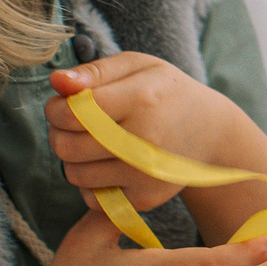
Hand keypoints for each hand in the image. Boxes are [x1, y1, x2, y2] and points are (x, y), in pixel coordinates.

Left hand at [46, 53, 252, 211]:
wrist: (210, 131)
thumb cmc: (165, 92)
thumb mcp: (137, 66)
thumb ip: (94, 70)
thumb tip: (56, 81)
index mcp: (141, 99)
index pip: (71, 113)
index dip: (56, 108)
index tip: (65, 105)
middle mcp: (145, 140)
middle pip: (67, 147)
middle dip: (59, 134)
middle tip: (74, 125)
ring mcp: (146, 173)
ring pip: (75, 175)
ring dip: (73, 159)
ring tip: (91, 144)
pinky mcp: (147, 198)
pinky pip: (93, 199)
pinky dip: (91, 183)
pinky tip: (107, 165)